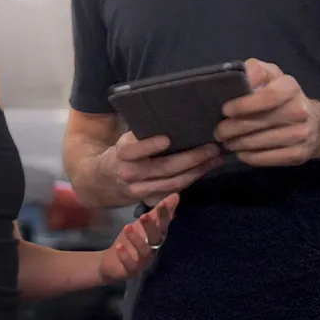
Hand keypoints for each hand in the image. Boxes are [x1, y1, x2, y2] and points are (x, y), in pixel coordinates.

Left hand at [98, 195, 178, 283]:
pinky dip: (125, 256)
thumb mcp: (143, 225)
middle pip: (155, 239)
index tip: (163, 203)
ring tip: (128, 227)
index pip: (163, 226)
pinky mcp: (130, 270)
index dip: (164, 216)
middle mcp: (152, 250)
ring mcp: (142, 261)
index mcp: (156, 238)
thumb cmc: (131, 241)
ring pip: (143, 251)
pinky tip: (119, 246)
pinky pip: (130, 264)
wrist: (112, 262)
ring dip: (136, 239)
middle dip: (151, 227)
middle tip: (145, 215)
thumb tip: (175, 196)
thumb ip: (158, 213)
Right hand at [108, 131, 222, 205]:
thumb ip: (143, 133)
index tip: (168, 139)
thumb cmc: (122, 153)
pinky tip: (205, 170)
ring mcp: (140, 190)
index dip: (150, 145)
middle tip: (212, 148)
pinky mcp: (150, 201)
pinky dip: (192, 180)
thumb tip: (174, 118)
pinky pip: (175, 191)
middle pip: (164, 168)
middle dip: (191, 158)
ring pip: (174, 183)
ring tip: (215, 159)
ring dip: (198, 171)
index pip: (133, 150)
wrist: (104, 181)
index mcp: (121, 154)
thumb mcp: (125, 140)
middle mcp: (130, 174)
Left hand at [215, 59, 319, 165]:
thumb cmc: (281, 96)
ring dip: (237, 143)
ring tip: (227, 141)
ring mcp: (301, 134)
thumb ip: (255, 71)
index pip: (268, 96)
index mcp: (290, 87)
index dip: (243, 104)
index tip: (225, 110)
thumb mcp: (270, 76)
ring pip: (258, 143)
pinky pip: (265, 159)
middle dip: (231, 128)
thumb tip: (243, 77)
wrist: (314, 122)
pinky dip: (248, 156)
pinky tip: (241, 152)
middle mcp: (300, 111)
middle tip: (218, 131)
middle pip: (257, 122)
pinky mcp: (298, 155)